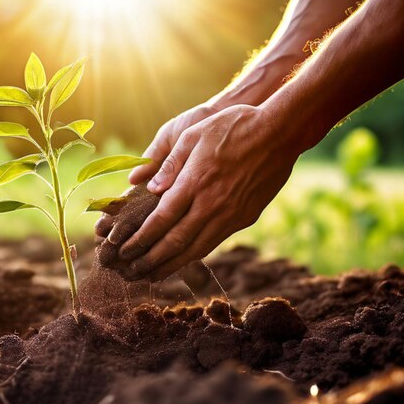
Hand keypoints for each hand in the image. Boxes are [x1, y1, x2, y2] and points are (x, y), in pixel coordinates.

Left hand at [111, 104, 299, 280]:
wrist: (279, 133)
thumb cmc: (233, 127)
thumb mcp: (193, 134)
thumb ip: (170, 164)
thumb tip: (149, 188)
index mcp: (194, 183)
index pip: (161, 220)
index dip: (141, 239)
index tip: (125, 250)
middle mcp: (211, 205)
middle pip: (175, 242)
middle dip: (150, 259)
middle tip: (132, 272)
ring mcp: (230, 215)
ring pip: (196, 248)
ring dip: (171, 265)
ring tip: (152, 275)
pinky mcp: (245, 218)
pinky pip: (214, 242)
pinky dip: (195, 255)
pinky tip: (183, 260)